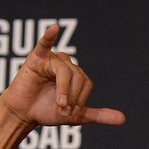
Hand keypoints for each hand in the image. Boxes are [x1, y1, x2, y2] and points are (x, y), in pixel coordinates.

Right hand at [0, 24, 125, 127]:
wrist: (24, 114)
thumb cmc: (47, 112)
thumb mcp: (77, 116)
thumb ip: (98, 115)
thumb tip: (123, 119)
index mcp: (76, 74)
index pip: (86, 83)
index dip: (80, 100)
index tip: (69, 113)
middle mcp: (66, 63)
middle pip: (78, 77)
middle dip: (72, 97)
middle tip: (61, 109)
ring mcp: (52, 59)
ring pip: (66, 72)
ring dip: (64, 90)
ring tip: (58, 104)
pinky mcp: (37, 58)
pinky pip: (44, 44)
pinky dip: (48, 36)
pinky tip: (54, 28)